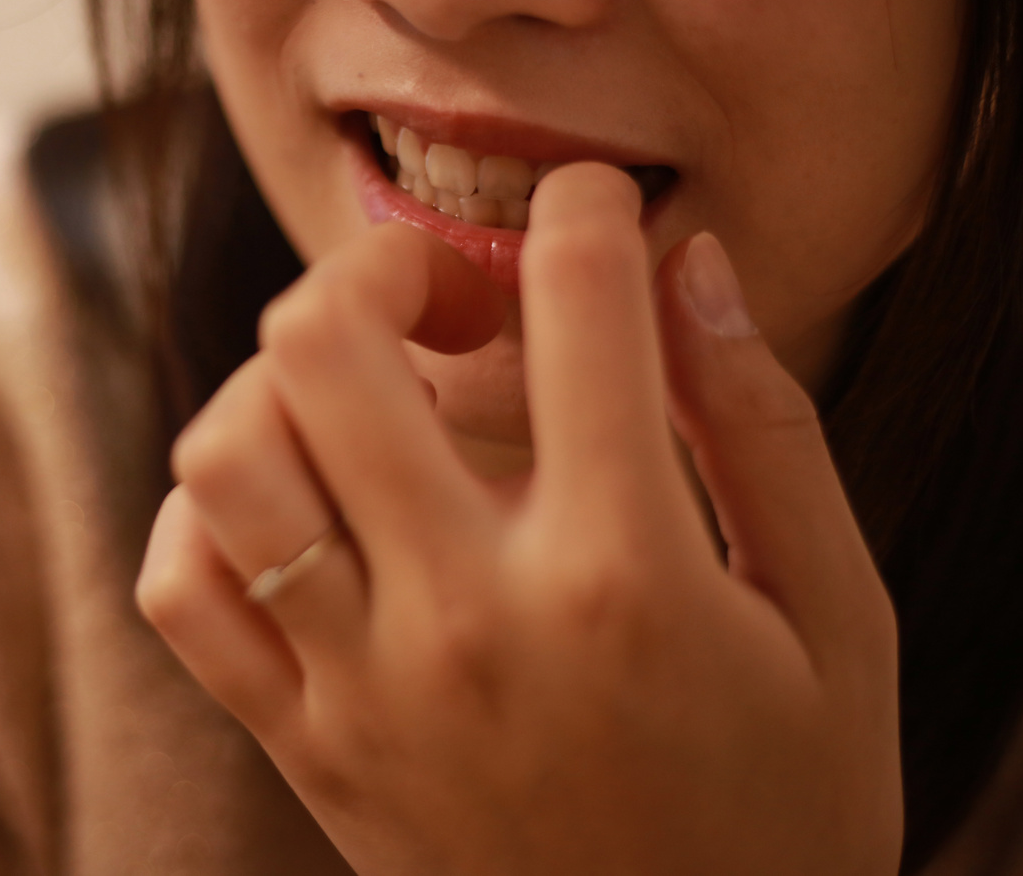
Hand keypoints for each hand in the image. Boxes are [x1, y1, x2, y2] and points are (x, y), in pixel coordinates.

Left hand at [136, 163, 901, 875]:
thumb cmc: (784, 810)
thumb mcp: (836, 625)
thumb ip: (766, 432)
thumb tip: (694, 267)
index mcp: (625, 575)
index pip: (575, 304)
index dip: (586, 211)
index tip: (591, 217)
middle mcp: (467, 618)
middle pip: (326, 345)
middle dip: (382, 267)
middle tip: (443, 299)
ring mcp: (364, 689)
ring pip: (229, 455)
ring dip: (279, 383)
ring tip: (358, 396)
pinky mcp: (305, 748)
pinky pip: (185, 592)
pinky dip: (209, 517)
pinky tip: (292, 507)